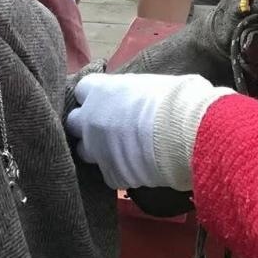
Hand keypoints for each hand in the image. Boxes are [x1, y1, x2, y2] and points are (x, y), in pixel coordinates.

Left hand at [68, 72, 225, 190]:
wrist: (183, 135)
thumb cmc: (174, 99)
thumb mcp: (152, 83)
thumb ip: (133, 90)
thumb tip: (138, 95)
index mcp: (101, 91)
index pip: (82, 89)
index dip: (94, 95)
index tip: (106, 98)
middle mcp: (91, 120)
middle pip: (74, 122)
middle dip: (87, 124)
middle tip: (108, 125)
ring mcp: (97, 150)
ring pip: (85, 151)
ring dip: (98, 149)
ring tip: (121, 148)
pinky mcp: (110, 175)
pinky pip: (109, 173)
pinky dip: (120, 169)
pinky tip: (137, 166)